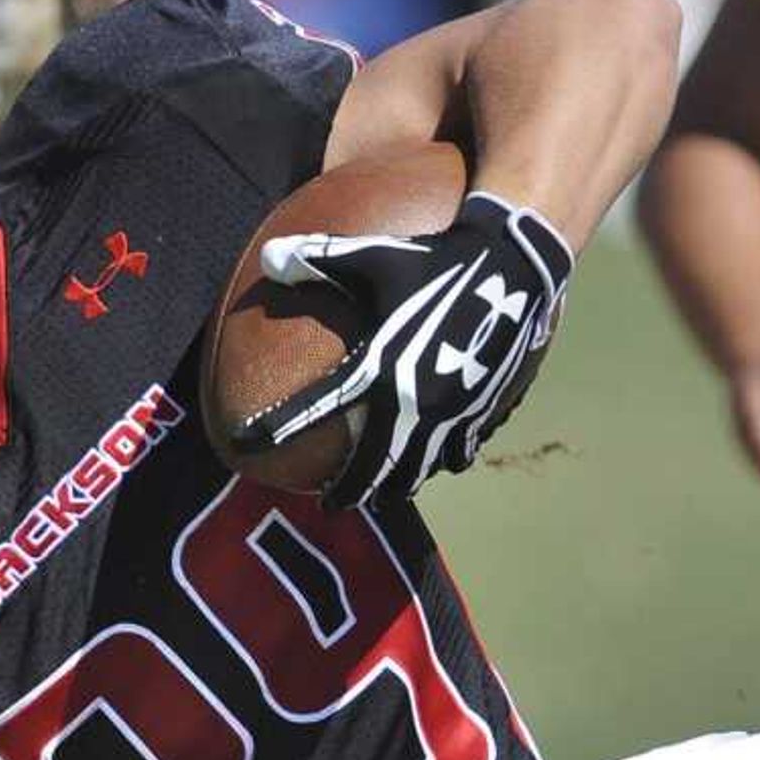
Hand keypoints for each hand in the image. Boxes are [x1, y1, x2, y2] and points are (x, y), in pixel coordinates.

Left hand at [230, 193, 572, 511]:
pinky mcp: (482, 414)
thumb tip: (266, 256)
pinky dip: (441, 462)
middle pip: (372, 470)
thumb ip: (317, 259)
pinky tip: (435, 458)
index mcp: (378, 368)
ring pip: (416, 473)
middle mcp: (412, 403)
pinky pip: (456, 455)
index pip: (314, 408)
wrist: (514, 265)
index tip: (245, 447)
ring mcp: (451, 415)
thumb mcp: (373, 256)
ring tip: (382, 490)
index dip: (275, 429)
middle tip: (331, 504)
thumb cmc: (437, 258)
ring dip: (394, 487)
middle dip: (349, 494)